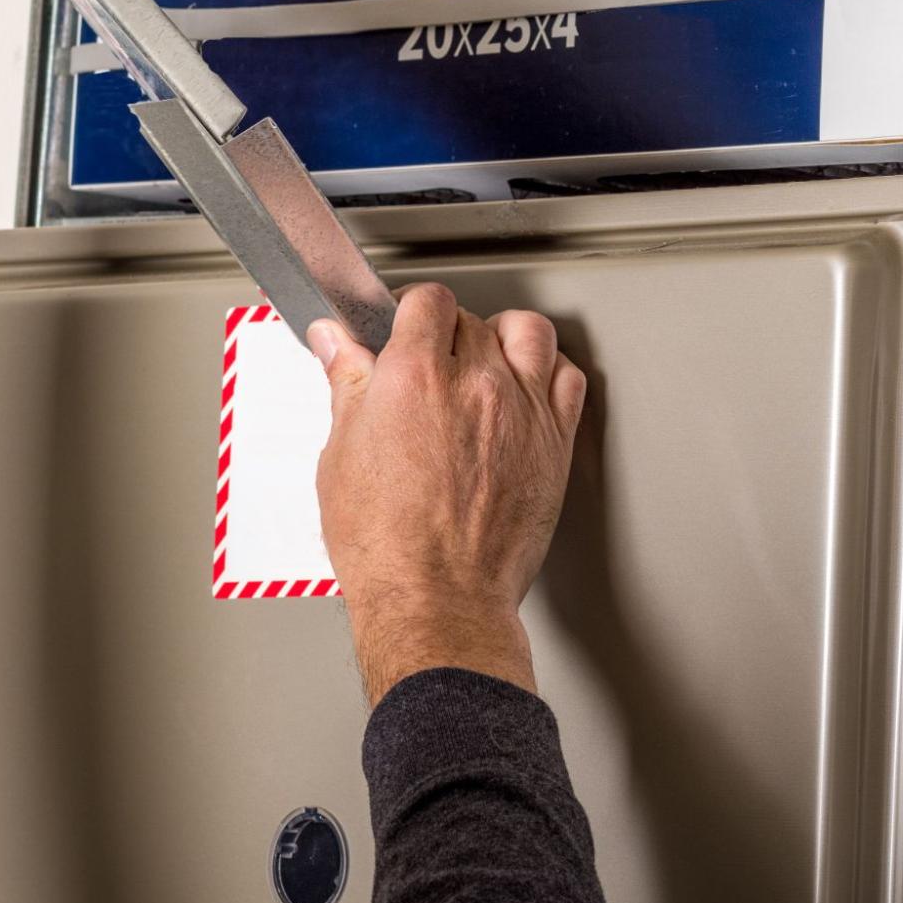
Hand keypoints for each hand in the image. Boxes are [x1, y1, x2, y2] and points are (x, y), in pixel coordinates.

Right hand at [310, 283, 587, 706]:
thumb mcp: (341, 456)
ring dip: (504, 338)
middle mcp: (474, 382)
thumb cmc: (386, 546)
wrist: (438, 601)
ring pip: (528, 331)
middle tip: (433, 365)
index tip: (405, 328)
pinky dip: (548, 372)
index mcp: (414, 377)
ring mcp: (521, 408)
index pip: (426, 300)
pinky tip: (527, 387)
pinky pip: (568, 376)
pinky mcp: (555, 440)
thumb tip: (335, 342)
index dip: (411, 311)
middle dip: (448, 334)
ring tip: (484, 361)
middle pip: (471, 317)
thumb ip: (346, 385)